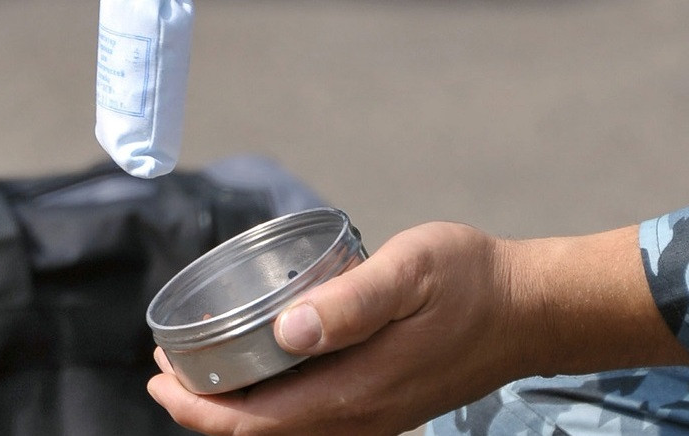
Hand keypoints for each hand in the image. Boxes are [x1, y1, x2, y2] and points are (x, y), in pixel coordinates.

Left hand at [147, 222, 688, 435]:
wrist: (530, 310)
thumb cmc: (472, 279)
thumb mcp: (412, 270)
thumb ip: (352, 301)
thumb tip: (287, 330)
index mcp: (357, 389)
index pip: (255, 423)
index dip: (196, 407)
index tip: (159, 373)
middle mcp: (362, 418)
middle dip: (205, 411)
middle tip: (167, 369)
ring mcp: (377, 419)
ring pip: (288, 434)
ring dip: (239, 412)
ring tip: (205, 371)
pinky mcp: (388, 409)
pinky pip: (314, 424)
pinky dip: (275, 408)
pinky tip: (268, 373)